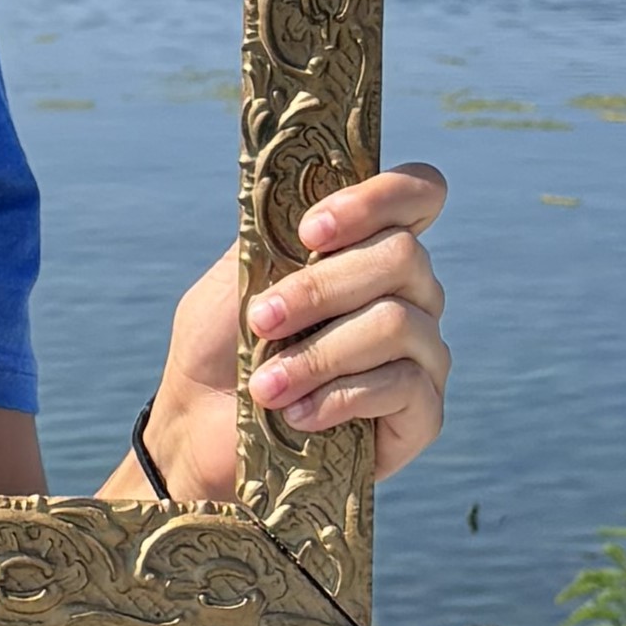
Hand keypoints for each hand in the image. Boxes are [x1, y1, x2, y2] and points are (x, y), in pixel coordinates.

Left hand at [142, 163, 450, 498]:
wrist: (201, 432)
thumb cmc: (221, 348)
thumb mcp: (238, 277)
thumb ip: (280, 235)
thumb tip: (311, 206)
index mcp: (369, 250)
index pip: (419, 194)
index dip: (378, 199)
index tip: (310, 232)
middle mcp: (411, 295)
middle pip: (403, 256)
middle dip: (319, 289)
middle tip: (261, 320)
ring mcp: (423, 354)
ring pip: (397, 323)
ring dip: (318, 354)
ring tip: (266, 386)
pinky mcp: (422, 415)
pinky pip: (403, 387)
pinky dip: (338, 398)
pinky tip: (297, 415)